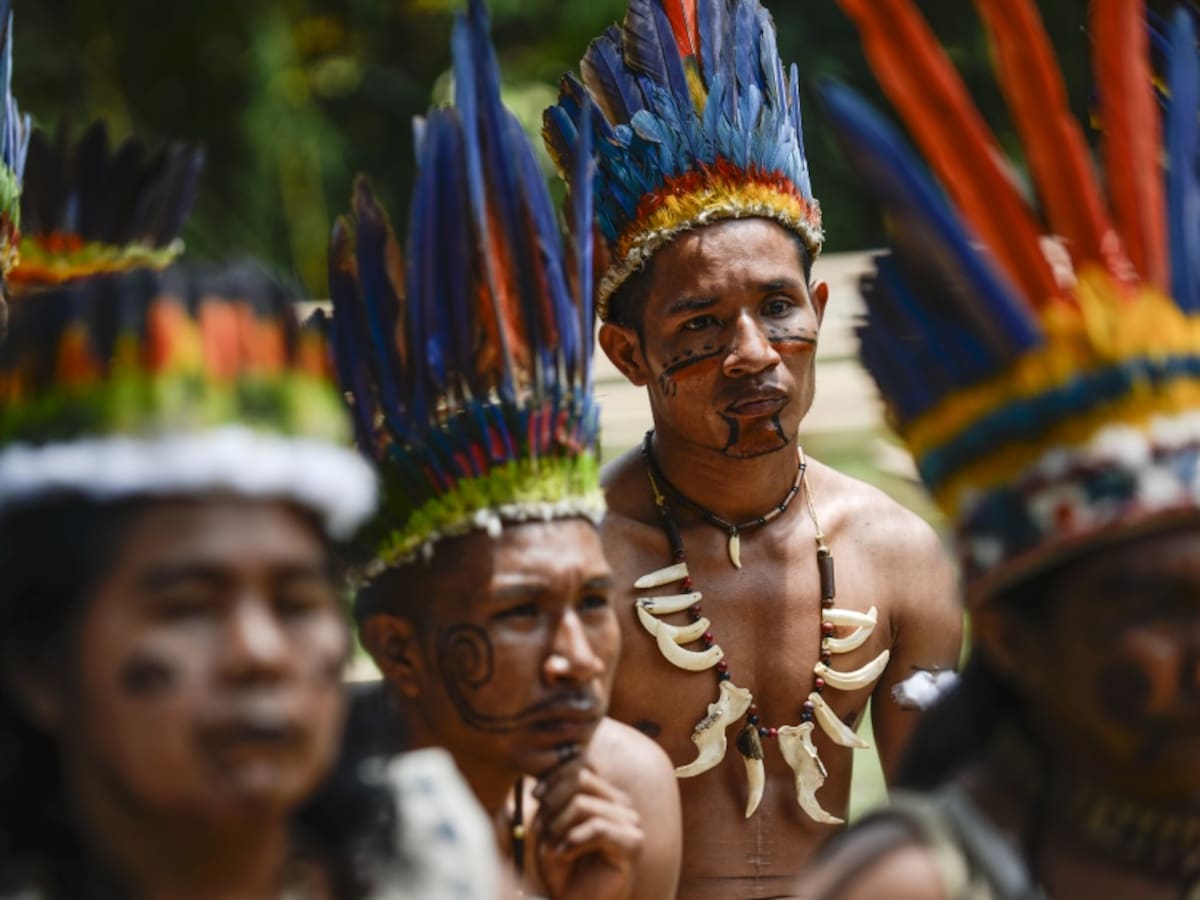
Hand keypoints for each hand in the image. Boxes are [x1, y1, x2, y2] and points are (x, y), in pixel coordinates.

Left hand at [531, 758, 643, 899]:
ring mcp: (630, 821)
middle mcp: (621, 802)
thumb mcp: (550, 824)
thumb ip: (552, 794)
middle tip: (541, 829)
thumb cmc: (563, 866)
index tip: (534, 796)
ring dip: (557, 827)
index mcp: (605, 793)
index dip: (554, 776)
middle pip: (581, 778)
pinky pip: (597, 828)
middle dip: (553, 802)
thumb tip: (542, 762)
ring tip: (551, 848)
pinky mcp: (632, 843)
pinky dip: (573, 841)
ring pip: (582, 804)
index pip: (582, 763)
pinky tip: (563, 855)